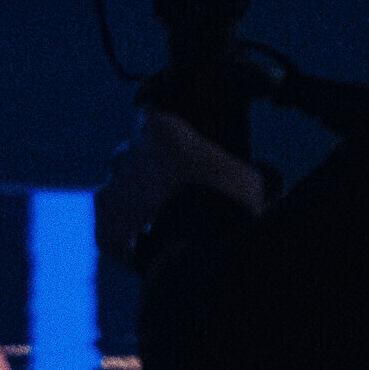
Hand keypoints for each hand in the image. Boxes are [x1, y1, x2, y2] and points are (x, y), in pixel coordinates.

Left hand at [95, 110, 267, 261]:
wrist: (198, 251)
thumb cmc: (230, 205)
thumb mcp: (257, 181)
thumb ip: (258, 169)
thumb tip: (268, 170)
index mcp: (160, 128)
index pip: (153, 119)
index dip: (167, 137)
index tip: (181, 152)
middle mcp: (126, 150)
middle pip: (134, 154)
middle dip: (151, 170)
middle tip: (178, 193)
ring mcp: (110, 186)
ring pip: (121, 189)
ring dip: (138, 201)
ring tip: (166, 224)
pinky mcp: (101, 222)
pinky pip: (112, 223)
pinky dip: (128, 232)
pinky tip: (150, 244)